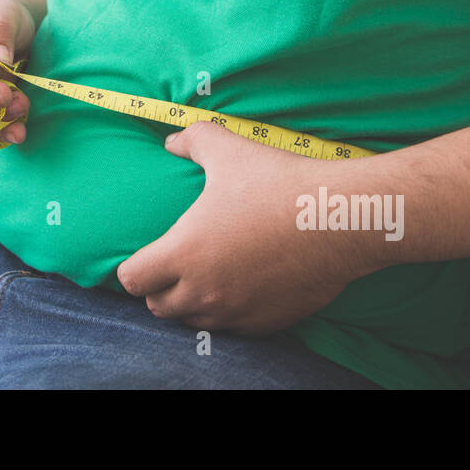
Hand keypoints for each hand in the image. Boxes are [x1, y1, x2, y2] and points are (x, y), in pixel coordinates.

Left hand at [116, 121, 376, 333]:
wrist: (337, 218)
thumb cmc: (277, 182)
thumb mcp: (227, 149)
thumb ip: (191, 141)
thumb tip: (171, 141)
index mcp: (184, 254)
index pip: (132, 281)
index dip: (134, 267)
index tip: (147, 254)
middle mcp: (204, 292)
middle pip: (158, 307)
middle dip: (160, 288)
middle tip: (175, 265)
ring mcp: (235, 312)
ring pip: (194, 321)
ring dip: (192, 304)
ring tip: (205, 277)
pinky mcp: (266, 323)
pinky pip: (232, 329)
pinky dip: (228, 313)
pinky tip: (239, 288)